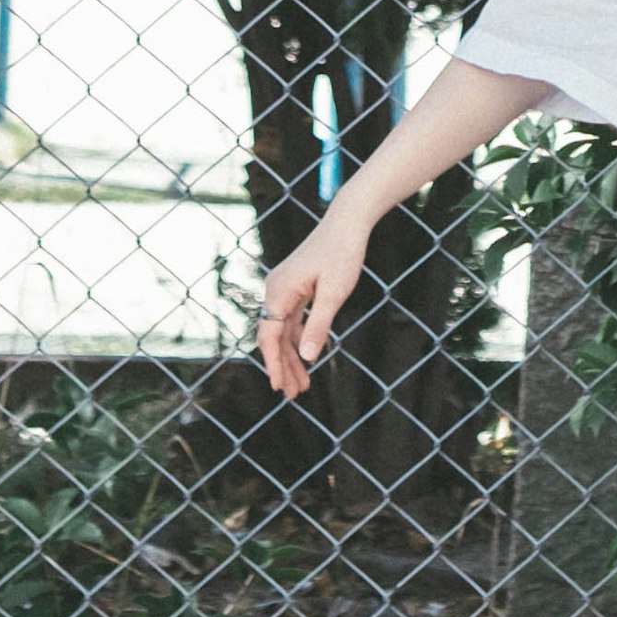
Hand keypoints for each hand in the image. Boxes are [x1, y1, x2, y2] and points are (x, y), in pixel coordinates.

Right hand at [256, 211, 371, 398]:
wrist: (347, 221)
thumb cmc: (342, 253)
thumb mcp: (334, 293)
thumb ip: (318, 326)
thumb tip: (306, 357)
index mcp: (279, 291)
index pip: (269, 336)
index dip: (273, 364)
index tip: (278, 387)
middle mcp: (276, 289)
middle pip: (274, 336)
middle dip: (284, 366)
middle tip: (294, 395)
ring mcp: (284, 288)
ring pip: (283, 330)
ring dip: (291, 356)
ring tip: (302, 384)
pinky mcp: (295, 286)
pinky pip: (292, 319)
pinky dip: (298, 339)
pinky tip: (307, 357)